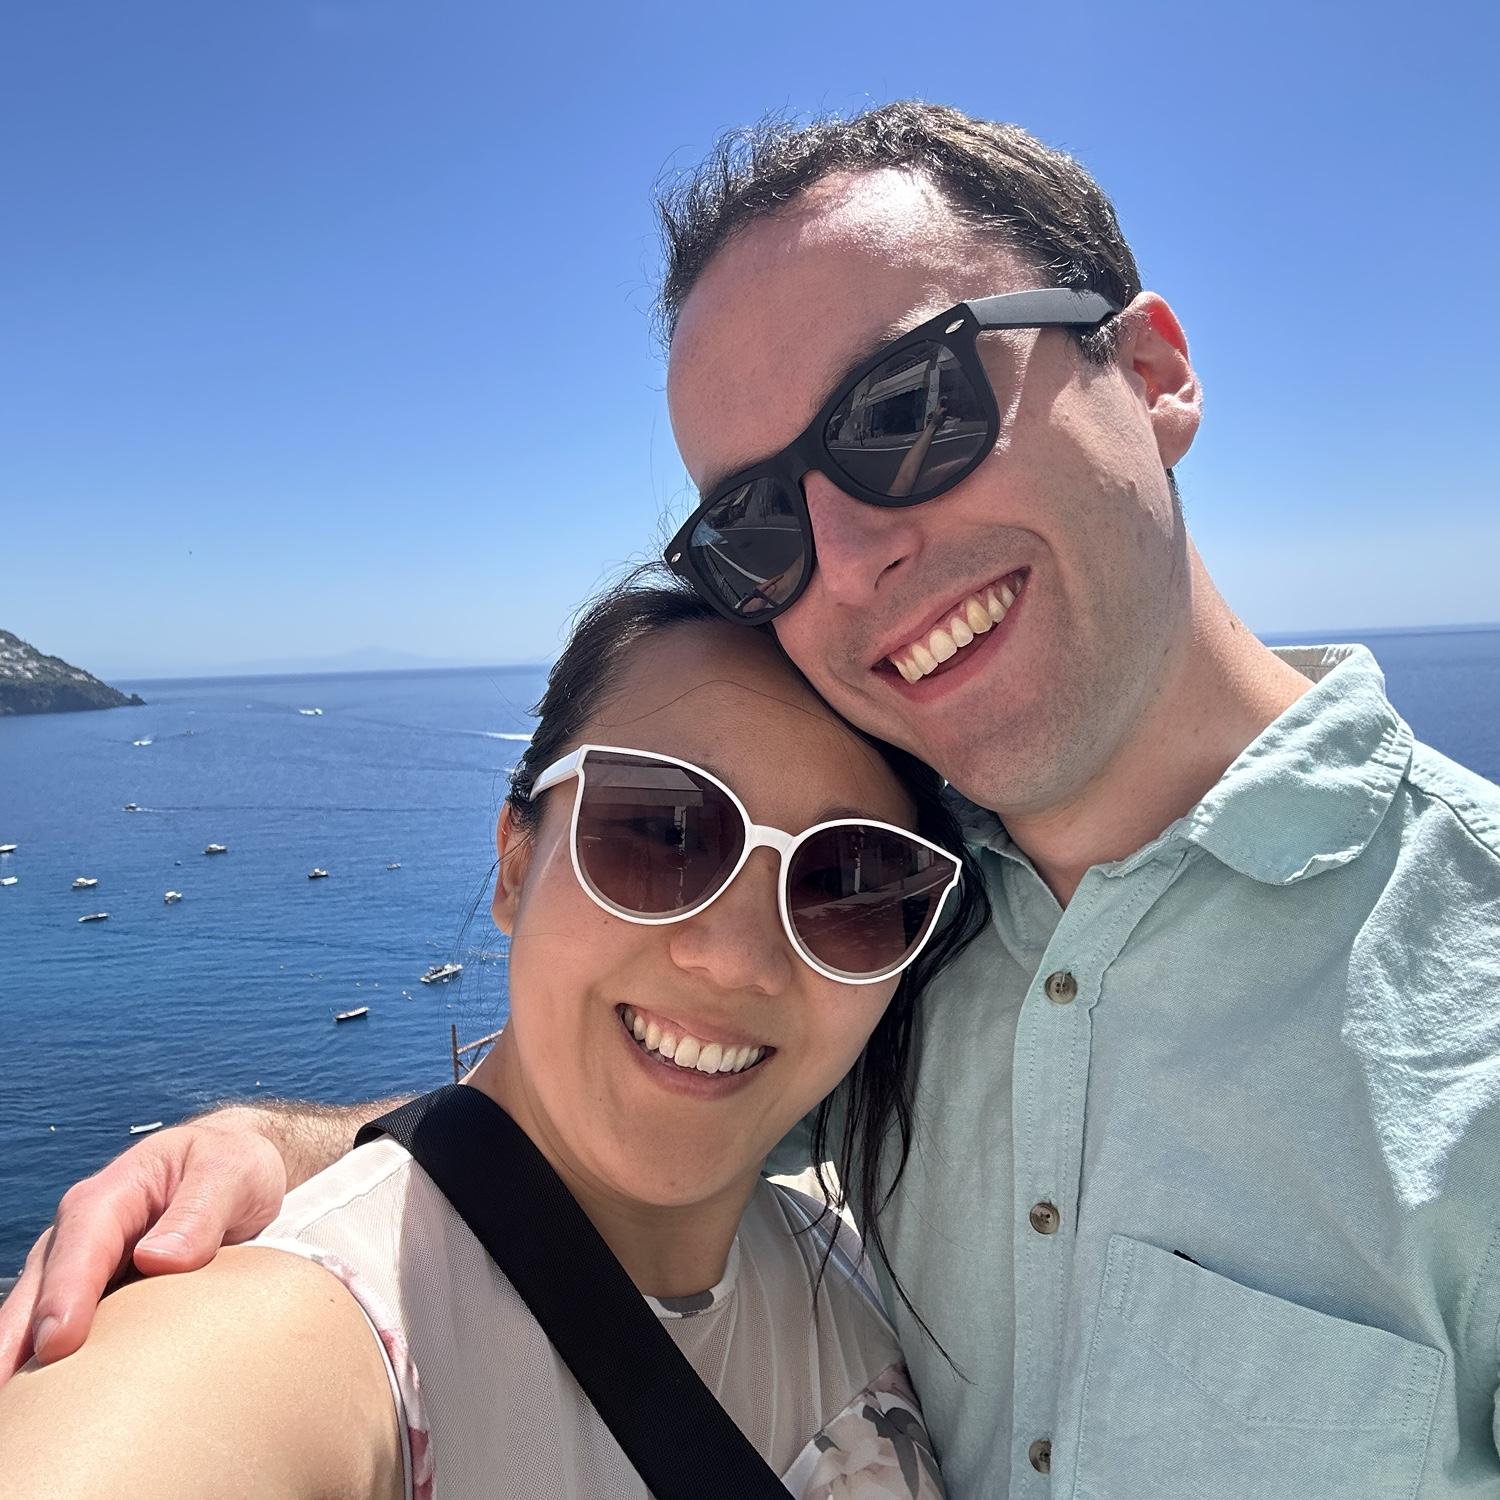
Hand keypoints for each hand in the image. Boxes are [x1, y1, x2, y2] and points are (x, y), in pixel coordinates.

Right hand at [0, 1114, 286, 1386]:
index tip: (57, 1341)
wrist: (235, 1169)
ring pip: (38, 1324)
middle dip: (17, 1343)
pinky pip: (65, 1338)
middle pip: (37, 1295)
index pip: (80, 1246)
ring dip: (24, 1366)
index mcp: (110, 1197)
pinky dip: (51, 1370)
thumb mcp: (230, 1173)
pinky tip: (52, 1411)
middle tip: (14, 1401)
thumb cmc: (231, 1166)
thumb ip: (200, 1211)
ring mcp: (81, 1275)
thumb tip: (158, 1259)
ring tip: (21, 1418)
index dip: (65, 1293)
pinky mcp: (95, 1304)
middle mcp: (81, 1239)